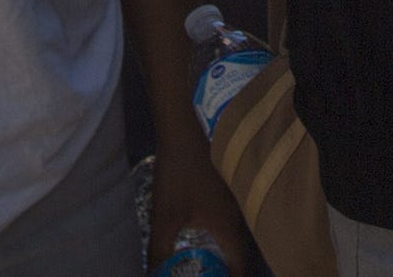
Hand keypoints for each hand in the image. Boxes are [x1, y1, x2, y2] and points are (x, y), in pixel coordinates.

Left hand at [145, 155, 253, 272]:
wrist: (185, 130)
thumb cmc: (178, 174)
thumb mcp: (164, 216)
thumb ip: (160, 250)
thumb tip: (153, 274)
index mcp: (229, 227)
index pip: (240, 267)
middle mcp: (238, 217)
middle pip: (238, 255)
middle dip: (225, 271)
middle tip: (207, 274)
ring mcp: (234, 203)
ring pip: (233, 239)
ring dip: (223, 255)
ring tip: (203, 264)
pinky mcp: (226, 193)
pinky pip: (228, 225)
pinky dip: (219, 239)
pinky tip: (200, 239)